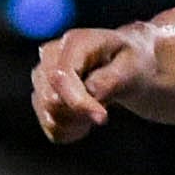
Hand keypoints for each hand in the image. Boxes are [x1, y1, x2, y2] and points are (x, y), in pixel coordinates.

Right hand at [31, 26, 147, 141]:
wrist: (129, 65)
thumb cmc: (133, 62)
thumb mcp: (134, 67)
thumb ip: (111, 79)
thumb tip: (90, 92)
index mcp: (74, 43)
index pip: (60, 76)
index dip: (77, 101)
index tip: (102, 118)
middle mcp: (50, 57)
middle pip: (50, 99)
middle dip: (79, 113)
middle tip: (105, 112)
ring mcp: (42, 77)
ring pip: (48, 115)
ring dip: (77, 122)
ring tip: (99, 110)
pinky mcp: (41, 97)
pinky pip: (51, 128)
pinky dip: (72, 131)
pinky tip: (87, 119)